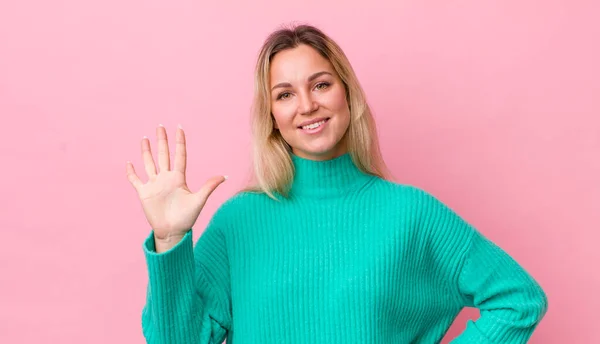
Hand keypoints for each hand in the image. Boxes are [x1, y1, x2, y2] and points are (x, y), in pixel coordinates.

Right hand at [126, 124, 226, 250]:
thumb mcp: (199, 200)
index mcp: (179, 178)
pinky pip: (136, 180)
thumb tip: (224, 176)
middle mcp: (166, 178)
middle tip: (160, 126)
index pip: (179, 155)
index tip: (179, 127)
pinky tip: (129, 162)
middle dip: (162, 141)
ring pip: (149, 163)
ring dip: (146, 151)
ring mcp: (154, 185)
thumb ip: (209, 187)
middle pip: (163, 155)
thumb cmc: (187, 218)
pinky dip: (131, 172)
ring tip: (145, 138)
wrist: (173, 232)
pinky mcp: (144, 193)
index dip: (179, 142)